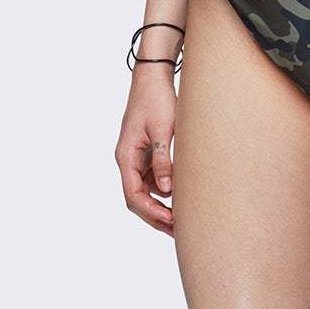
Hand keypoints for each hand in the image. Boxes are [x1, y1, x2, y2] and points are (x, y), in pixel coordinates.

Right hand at [116, 72, 176, 235]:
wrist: (152, 77)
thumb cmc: (156, 99)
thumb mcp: (163, 130)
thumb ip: (163, 159)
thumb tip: (166, 190)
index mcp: (126, 156)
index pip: (133, 195)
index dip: (151, 212)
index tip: (171, 222)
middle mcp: (128, 160)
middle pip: (137, 198)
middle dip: (156, 216)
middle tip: (179, 231)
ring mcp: (137, 158)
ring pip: (145, 191)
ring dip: (161, 206)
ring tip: (183, 219)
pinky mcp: (147, 153)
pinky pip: (152, 179)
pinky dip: (164, 191)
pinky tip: (182, 197)